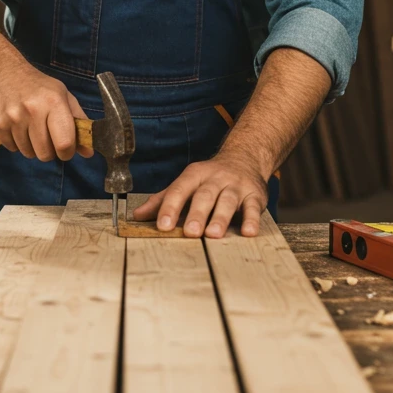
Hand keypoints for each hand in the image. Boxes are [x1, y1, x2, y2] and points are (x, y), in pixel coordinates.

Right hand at [0, 59, 93, 162]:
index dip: (67, 152)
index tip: (65, 148)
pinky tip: (16, 124)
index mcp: (53, 102)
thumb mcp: (63, 95)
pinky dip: (15, 142)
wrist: (2, 70)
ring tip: (29, 126)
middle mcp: (32, 109)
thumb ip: (78, 122)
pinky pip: (11, 148)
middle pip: (45, 154)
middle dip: (48, 150)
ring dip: (31, 145)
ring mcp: (11, 117)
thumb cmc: (37, 85)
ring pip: (27, 153)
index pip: (64, 143)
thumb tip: (88, 152)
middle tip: (46, 134)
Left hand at [131, 152, 267, 237]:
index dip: (170, 207)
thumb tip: (137, 216)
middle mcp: (215, 178)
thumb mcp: (186, 183)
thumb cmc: (210, 178)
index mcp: (194, 175)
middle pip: (204, 195)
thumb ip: (163, 200)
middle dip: (197, 214)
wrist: (245, 158)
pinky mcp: (255, 194)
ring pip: (228, 201)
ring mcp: (236, 186)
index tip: (162, 225)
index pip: (179, 189)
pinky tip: (248, 232)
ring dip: (221, 217)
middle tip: (190, 232)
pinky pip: (254, 207)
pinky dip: (252, 219)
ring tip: (213, 234)